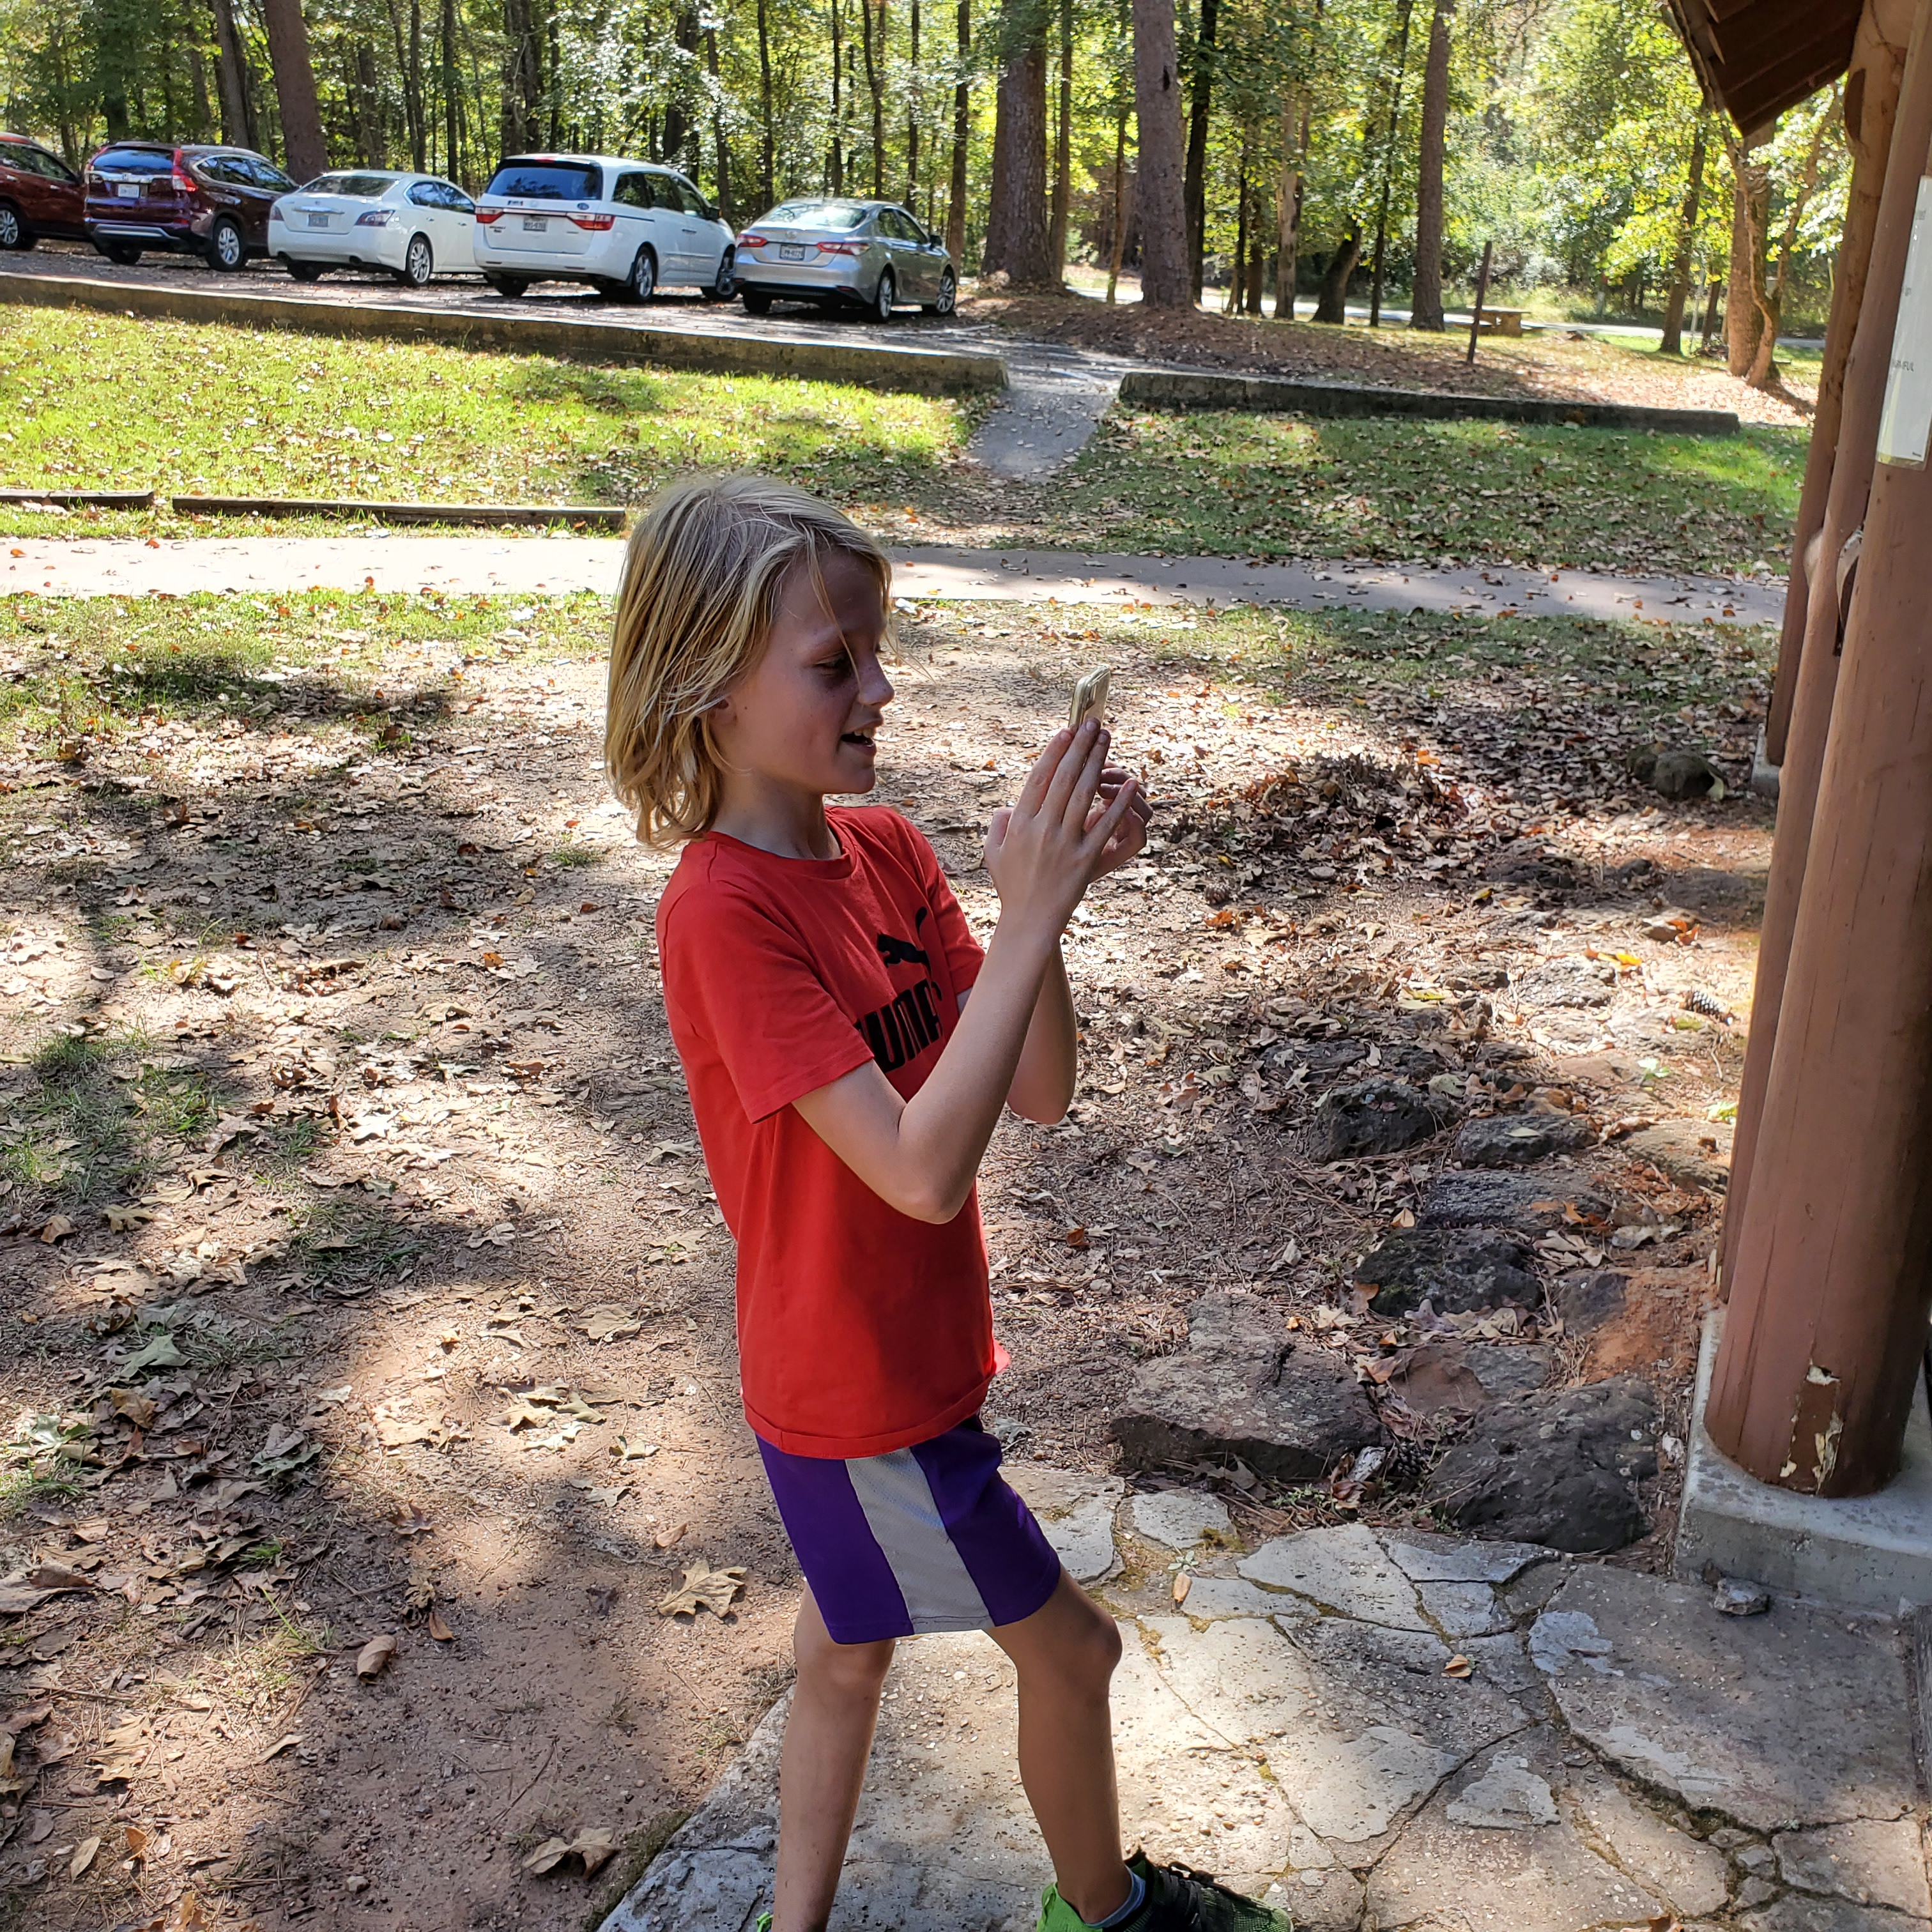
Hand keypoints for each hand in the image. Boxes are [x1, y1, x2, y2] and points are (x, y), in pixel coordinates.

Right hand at [984, 723, 1141, 938]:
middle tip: (1093, 724)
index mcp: (1019, 823)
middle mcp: (1041, 829)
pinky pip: (1105, 826)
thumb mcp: (993, 852)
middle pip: (1063, 778)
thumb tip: (1008, 805)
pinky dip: (1119, 803)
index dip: (1055, 751)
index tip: (1067, 732)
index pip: (1039, 778)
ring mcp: (1064, 844)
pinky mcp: (1084, 859)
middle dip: (1080, 747)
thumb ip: (998, 824)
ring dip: (1097, 762)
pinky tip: (1130, 783)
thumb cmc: (1012, 886)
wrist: (1029, 920)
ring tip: (1106, 739)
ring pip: (1083, 794)